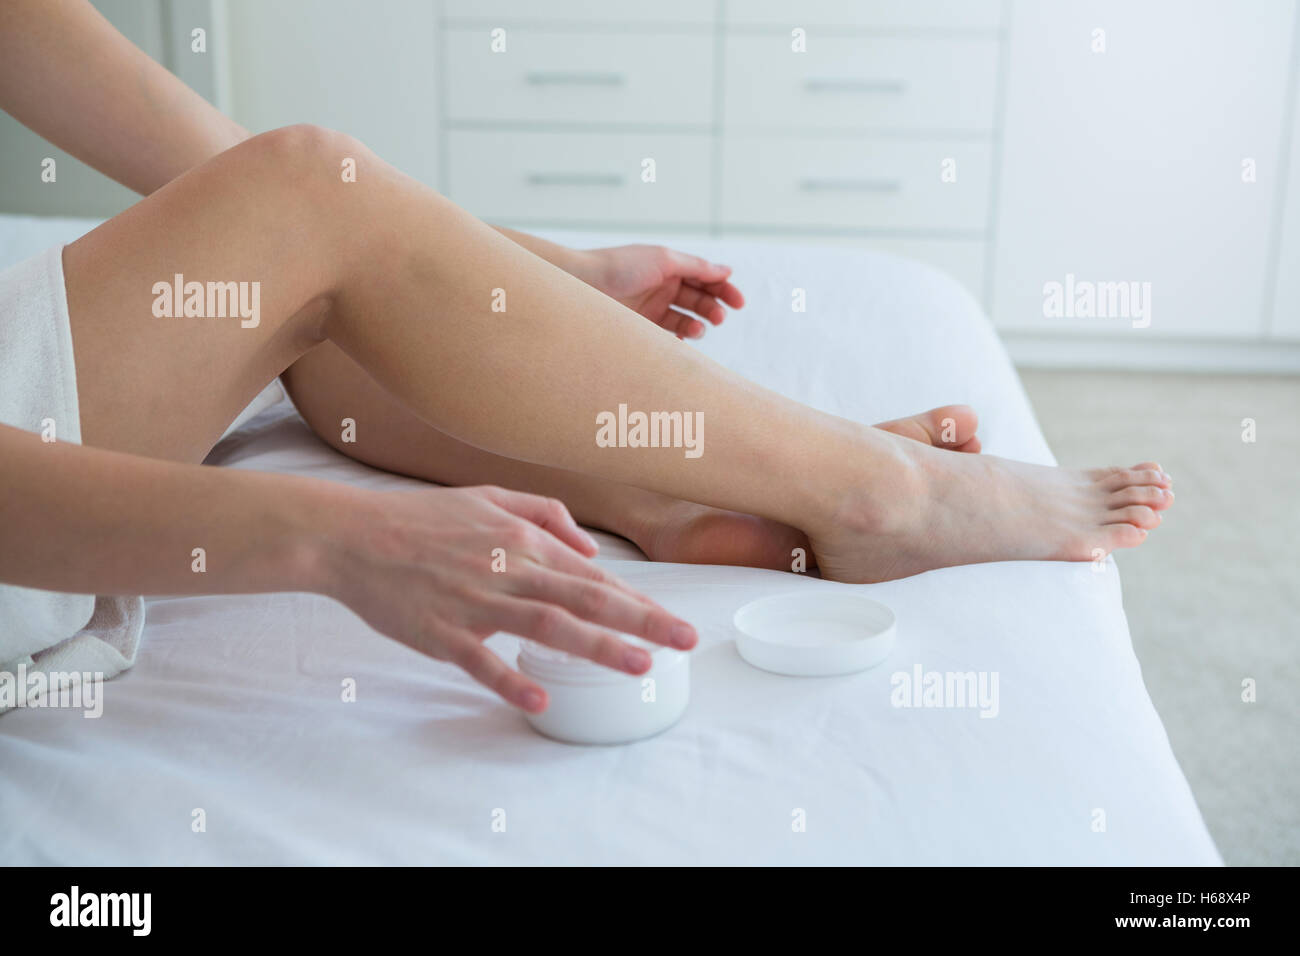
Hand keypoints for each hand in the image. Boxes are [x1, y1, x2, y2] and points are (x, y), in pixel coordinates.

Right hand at [323, 485, 697, 711]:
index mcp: (522, 539)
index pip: (593, 575)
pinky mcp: (441, 631)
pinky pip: (481, 659)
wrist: (352, 535)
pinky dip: (510, 678)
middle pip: (585, 598)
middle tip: (684, 641)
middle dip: (641, 620)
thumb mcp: (488, 496)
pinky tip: (540, 699)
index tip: (674, 621)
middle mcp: (508, 568)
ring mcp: (475, 601)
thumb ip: (545, 514)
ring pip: (547, 624)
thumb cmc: (422, 519)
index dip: (638, 600)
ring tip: (640, 666)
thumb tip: (591, 550)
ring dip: (597, 646)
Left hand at [581, 244, 744, 338]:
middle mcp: (661, 287)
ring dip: (697, 325)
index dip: (724, 289)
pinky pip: (666, 338)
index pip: (705, 278)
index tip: (739, 303)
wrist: (580, 284)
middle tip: (719, 318)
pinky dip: (677, 341)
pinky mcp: (639, 328)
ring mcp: (650, 308)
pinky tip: (680, 342)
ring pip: (685, 320)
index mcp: (669, 267)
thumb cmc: (619, 267)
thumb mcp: (664, 259)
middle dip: (713, 308)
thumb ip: (696, 267)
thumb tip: (726, 270)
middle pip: (698, 300)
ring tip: (697, 329)